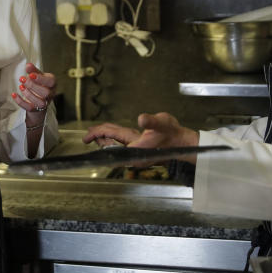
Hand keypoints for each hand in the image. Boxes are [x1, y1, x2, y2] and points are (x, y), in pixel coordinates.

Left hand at [11, 62, 55, 121]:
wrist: (39, 98)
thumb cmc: (40, 84)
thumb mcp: (37, 75)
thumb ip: (33, 70)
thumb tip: (28, 65)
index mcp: (52, 84)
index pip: (51, 82)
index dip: (41, 79)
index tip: (30, 75)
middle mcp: (50, 94)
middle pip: (45, 93)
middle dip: (33, 86)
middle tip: (22, 79)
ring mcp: (44, 103)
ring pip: (39, 102)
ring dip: (28, 94)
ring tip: (21, 86)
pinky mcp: (35, 109)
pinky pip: (29, 108)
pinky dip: (20, 102)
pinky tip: (14, 94)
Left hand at [83, 112, 198, 148]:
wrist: (185, 144)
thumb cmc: (174, 135)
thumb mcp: (163, 123)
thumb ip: (152, 121)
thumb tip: (141, 119)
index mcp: (136, 149)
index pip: (111, 142)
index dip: (98, 137)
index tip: (87, 136)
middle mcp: (134, 154)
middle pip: (111, 146)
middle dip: (98, 139)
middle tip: (86, 136)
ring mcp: (136, 152)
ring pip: (115, 146)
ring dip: (105, 140)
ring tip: (94, 136)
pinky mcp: (140, 149)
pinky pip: (122, 145)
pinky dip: (114, 140)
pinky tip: (110, 137)